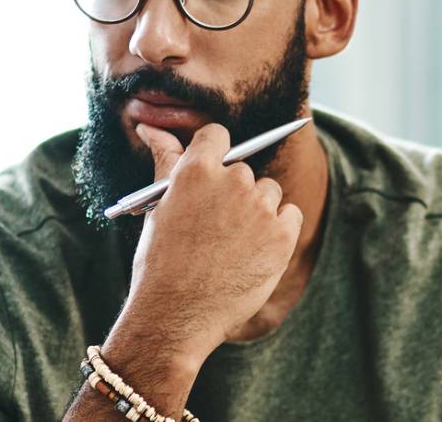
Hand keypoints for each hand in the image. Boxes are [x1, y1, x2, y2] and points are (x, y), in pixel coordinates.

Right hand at [123, 123, 303, 361]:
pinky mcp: (283, 234)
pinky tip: (255, 252)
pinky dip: (278, 230)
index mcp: (196, 170)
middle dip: (232, 193)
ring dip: (256, 211)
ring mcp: (261, 208)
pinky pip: (291, 215)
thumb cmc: (160, 262)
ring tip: (232, 245)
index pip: (217, 136)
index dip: (214, 155)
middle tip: (215, 228)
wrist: (176, 315)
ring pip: (268, 192)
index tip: (211, 177)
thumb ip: (166, 161)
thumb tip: (150, 126)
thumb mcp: (159, 207)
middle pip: (243, 170)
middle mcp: (232, 181)